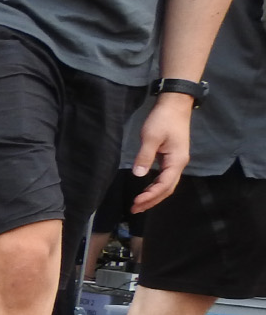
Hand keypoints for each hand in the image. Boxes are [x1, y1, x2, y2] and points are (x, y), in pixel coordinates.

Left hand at [130, 92, 193, 211]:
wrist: (175, 104)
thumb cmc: (163, 119)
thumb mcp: (151, 137)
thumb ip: (145, 156)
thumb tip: (138, 175)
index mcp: (177, 161)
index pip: (164, 185)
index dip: (150, 196)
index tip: (136, 203)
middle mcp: (179, 163)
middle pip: (167, 188)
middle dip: (152, 200)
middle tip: (134, 209)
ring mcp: (176, 161)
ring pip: (167, 184)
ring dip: (154, 195)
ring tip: (139, 204)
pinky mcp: (171, 157)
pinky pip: (165, 177)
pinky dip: (155, 186)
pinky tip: (146, 190)